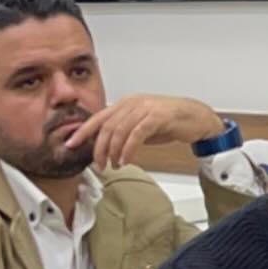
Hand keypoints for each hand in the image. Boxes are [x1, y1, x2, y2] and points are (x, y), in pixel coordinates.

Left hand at [62, 95, 224, 169]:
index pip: (98, 117)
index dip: (82, 132)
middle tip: (98, 164)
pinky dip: (128, 150)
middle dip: (99, 148)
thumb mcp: (141, 125)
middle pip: (106, 127)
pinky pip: (136, 135)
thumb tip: (106, 146)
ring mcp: (144, 108)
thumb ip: (124, 131)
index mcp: (126, 103)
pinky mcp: (157, 117)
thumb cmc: (170, 122)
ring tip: (113, 165)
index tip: (71, 144)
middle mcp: (132, 103)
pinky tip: (126, 160)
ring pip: (119, 131)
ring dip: (113, 152)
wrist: (197, 117)